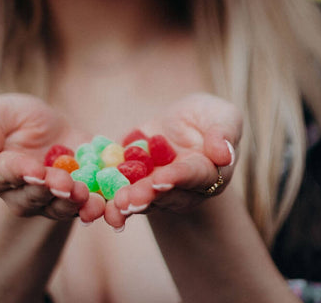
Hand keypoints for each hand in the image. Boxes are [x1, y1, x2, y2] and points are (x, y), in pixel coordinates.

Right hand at [0, 93, 104, 222]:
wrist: (54, 131)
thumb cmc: (19, 119)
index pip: (5, 174)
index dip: (20, 172)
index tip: (34, 170)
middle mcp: (21, 194)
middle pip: (34, 196)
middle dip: (51, 190)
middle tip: (65, 184)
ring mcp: (51, 201)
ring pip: (60, 208)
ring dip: (73, 203)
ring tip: (85, 195)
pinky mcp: (78, 201)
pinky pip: (87, 209)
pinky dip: (99, 209)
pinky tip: (108, 207)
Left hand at [104, 93, 242, 228]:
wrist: (178, 125)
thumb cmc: (206, 118)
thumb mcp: (222, 115)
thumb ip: (224, 132)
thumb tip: (224, 154)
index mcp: (207, 173)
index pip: (193, 176)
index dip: (177, 178)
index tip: (161, 180)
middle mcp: (182, 189)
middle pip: (164, 194)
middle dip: (146, 196)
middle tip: (129, 201)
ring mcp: (156, 191)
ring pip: (142, 199)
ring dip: (127, 203)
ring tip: (114, 205)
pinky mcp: (134, 185)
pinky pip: (121, 192)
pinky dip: (108, 199)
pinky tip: (96, 204)